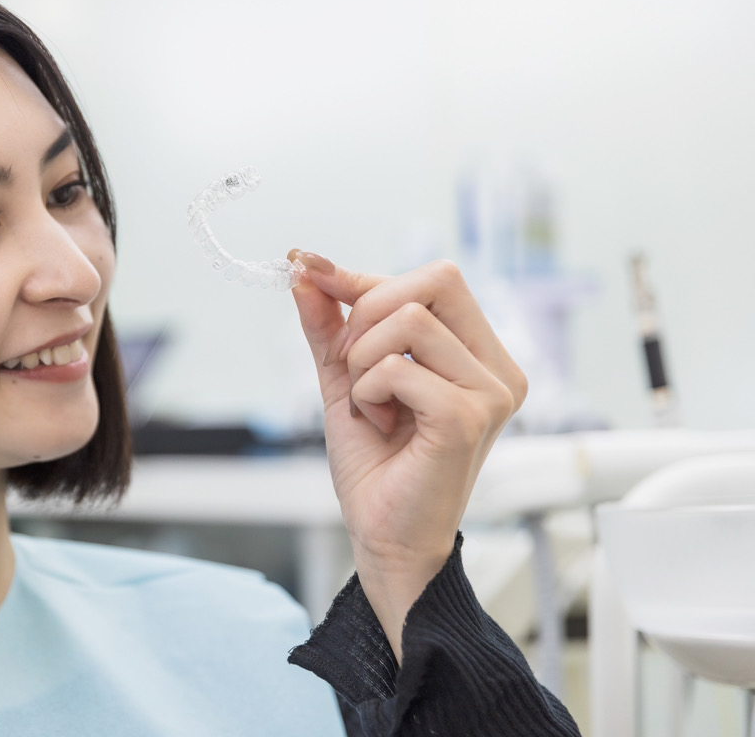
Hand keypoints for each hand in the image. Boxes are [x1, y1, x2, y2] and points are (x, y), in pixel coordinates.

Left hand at [287, 251, 526, 661]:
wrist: (383, 535)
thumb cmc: (376, 464)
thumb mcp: (346, 376)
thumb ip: (330, 322)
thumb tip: (306, 266)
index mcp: (480, 353)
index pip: (435, 278)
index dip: (367, 278)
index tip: (311, 271)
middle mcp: (498, 368)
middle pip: (437, 279)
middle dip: (369, 313)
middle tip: (354, 369)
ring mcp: (490, 392)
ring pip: (408, 320)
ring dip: (364, 362)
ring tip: (372, 405)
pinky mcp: (468, 418)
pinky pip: (398, 368)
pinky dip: (369, 392)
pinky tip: (380, 424)